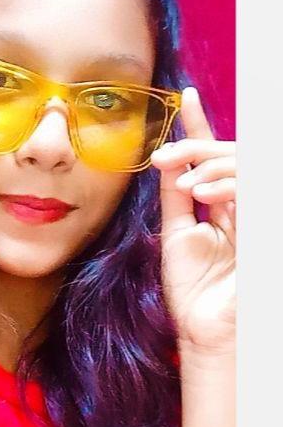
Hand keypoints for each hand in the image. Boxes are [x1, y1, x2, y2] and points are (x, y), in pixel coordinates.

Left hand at [151, 87, 234, 355]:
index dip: (200, 126)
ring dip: (212, 164)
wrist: (206, 329)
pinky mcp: (261, 227)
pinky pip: (249, 191)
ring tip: (184, 182)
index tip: (184, 97)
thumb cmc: (192, 288)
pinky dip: (227, 183)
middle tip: (167, 153)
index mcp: (221, 208)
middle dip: (199, 145)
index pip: (213, 158)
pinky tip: (201, 190)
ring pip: (244, 167)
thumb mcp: (177, 234)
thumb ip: (175, 197)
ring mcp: (254, 215)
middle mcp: (241, 206)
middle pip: (231, 156)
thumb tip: (166, 161)